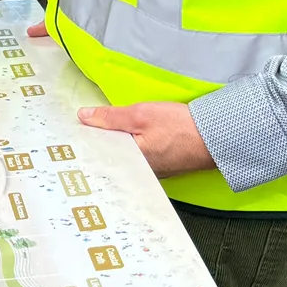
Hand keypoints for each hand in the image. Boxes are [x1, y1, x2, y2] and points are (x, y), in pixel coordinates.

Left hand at [78, 100, 214, 177]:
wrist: (214, 137)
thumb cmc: (180, 127)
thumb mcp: (141, 114)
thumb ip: (111, 117)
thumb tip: (84, 116)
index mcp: (130, 163)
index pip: (98, 154)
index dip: (85, 141)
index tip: (71, 131)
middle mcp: (138, 172)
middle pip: (109, 156)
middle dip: (97, 142)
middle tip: (81, 128)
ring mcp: (148, 171)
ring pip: (122, 156)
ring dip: (113, 143)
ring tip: (98, 130)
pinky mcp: (158, 166)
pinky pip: (136, 157)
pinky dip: (128, 146)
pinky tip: (123, 136)